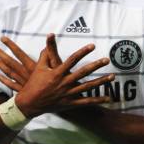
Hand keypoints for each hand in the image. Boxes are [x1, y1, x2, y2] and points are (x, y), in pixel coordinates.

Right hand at [0, 34, 114, 117]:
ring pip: (88, 87)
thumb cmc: (34, 84)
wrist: (30, 103)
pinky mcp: (70, 103)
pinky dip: (97, 100)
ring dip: (101, 82)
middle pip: (83, 72)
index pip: (73, 59)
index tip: (92, 46)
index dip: (83, 52)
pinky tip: (108, 98)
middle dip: (96, 65)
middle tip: (107, 60)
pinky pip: (86, 102)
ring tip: (113, 76)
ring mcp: (68, 94)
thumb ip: (45, 54)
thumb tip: (48, 39)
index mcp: (57, 72)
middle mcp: (64, 83)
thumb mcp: (38, 68)